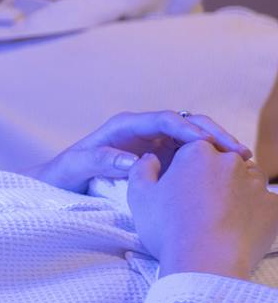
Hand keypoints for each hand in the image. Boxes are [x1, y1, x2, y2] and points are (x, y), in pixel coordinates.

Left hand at [28, 109, 251, 193]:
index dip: (186, 128)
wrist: (61, 183)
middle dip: (213, 133)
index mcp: (125, 126)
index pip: (163, 119)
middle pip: (186, 123)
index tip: (205, 143)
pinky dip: (209, 160)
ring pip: (194, 138)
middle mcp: (143, 131)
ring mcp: (155, 144)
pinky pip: (191, 155)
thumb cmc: (66, 173)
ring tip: (241, 161)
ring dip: (217, 146)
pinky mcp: (162, 159)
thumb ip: (100, 160)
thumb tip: (134, 161)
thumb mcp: (76, 166)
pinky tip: (226, 173)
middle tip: (237, 151)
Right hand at [128, 139, 277, 279]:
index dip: (187, 167)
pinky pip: (267, 203)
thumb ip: (143, 169)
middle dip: (214, 177)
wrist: (205, 263)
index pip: (195, 148)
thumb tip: (151, 158)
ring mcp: (256, 183)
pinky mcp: (274, 206)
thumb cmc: (169, 229)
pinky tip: (240, 226)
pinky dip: (256, 211)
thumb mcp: (139, 196)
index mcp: (197, 152)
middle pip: (224, 161)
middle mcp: (230, 161)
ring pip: (249, 179)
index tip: (182, 187)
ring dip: (238, 190)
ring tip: (221, 215)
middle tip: (200, 204)